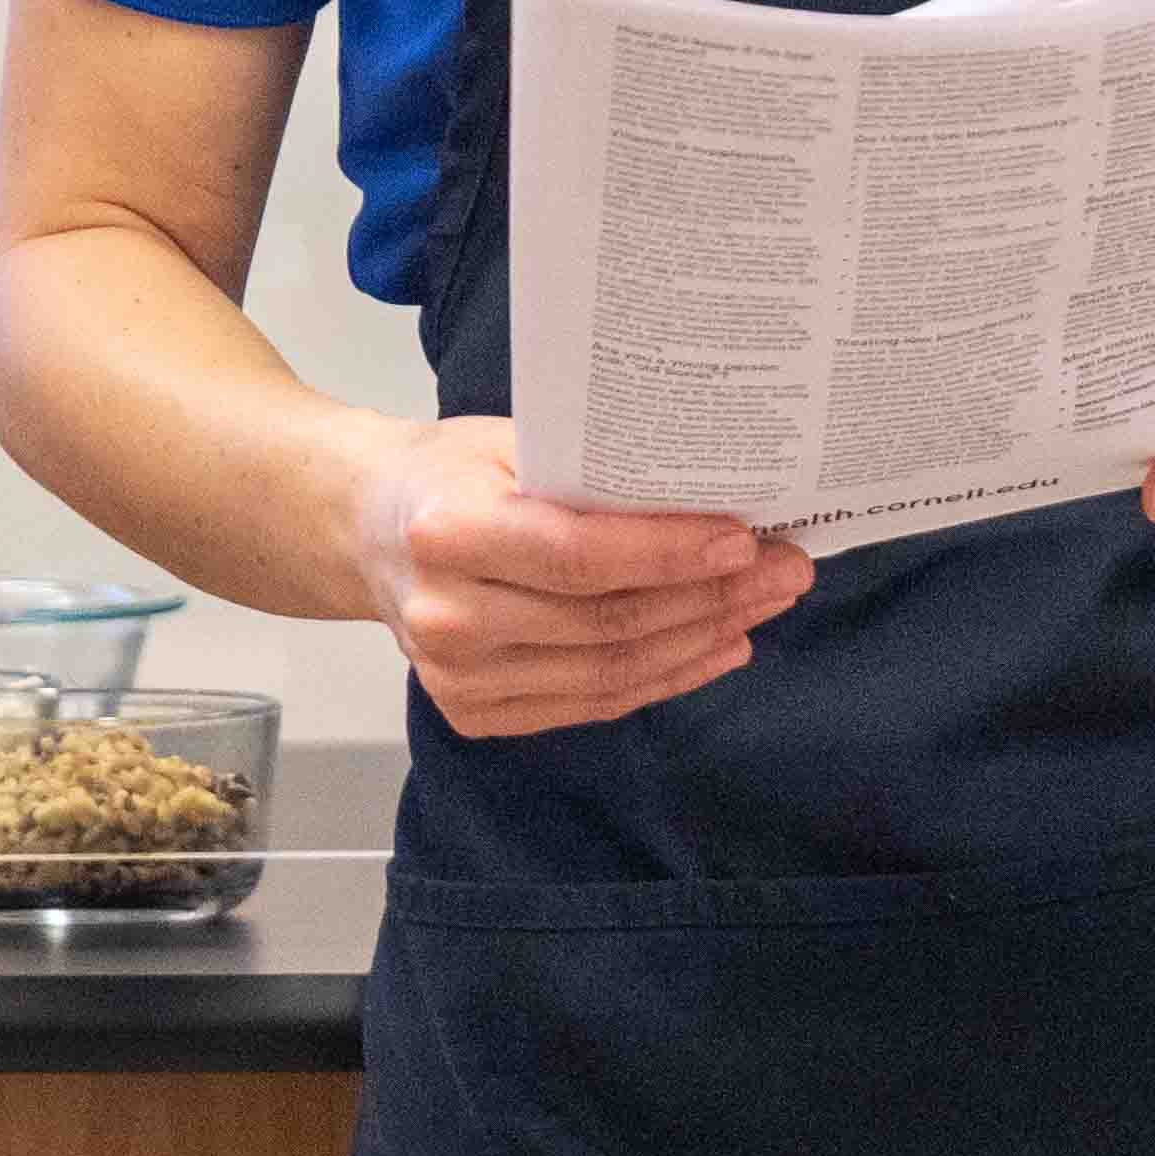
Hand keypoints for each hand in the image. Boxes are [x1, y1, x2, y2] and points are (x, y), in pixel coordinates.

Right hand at [355, 420, 811, 739]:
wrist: (369, 530)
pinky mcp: (476, 713)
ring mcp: (458, 678)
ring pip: (612, 671)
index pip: (580, 555)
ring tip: (764, 604)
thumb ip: (593, 472)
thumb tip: (717, 493)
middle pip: (608, 620)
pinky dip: (666, 676)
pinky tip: (717, 645)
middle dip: (712, 596)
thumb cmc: (451, 475)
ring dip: (703, 639)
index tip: (745, 540)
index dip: (670, 553)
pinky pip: (594, 702)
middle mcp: (446, 615)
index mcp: (447, 533)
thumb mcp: (511, 442)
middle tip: (785, 569)